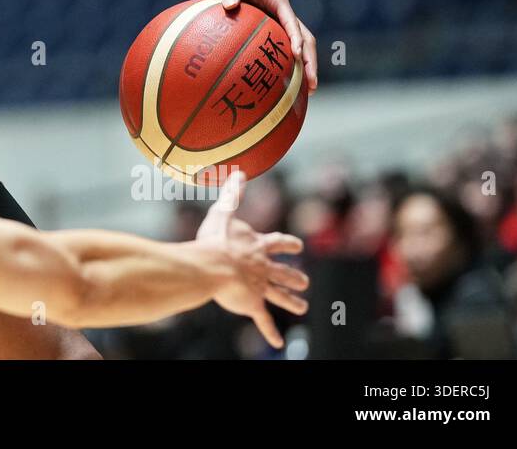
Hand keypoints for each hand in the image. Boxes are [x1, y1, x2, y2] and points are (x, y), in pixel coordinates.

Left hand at [192, 0, 317, 94]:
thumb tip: (229, 5)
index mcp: (277, 1)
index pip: (292, 22)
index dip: (297, 39)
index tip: (297, 56)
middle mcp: (281, 13)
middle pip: (304, 39)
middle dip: (310, 61)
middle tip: (311, 84)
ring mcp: (276, 24)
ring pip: (296, 48)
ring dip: (303, 68)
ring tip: (306, 93)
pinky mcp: (268, 34)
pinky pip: (278, 52)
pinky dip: (283, 68)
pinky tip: (281, 89)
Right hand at [196, 171, 308, 348]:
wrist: (213, 267)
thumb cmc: (215, 240)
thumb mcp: (223, 213)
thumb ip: (233, 195)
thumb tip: (240, 172)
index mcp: (258, 246)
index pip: (278, 244)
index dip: (289, 245)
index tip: (299, 246)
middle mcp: (263, 267)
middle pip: (284, 272)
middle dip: (294, 277)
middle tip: (303, 282)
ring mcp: (260, 287)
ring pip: (279, 296)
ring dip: (291, 302)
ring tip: (302, 308)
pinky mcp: (253, 304)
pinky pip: (263, 320)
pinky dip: (271, 332)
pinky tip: (279, 343)